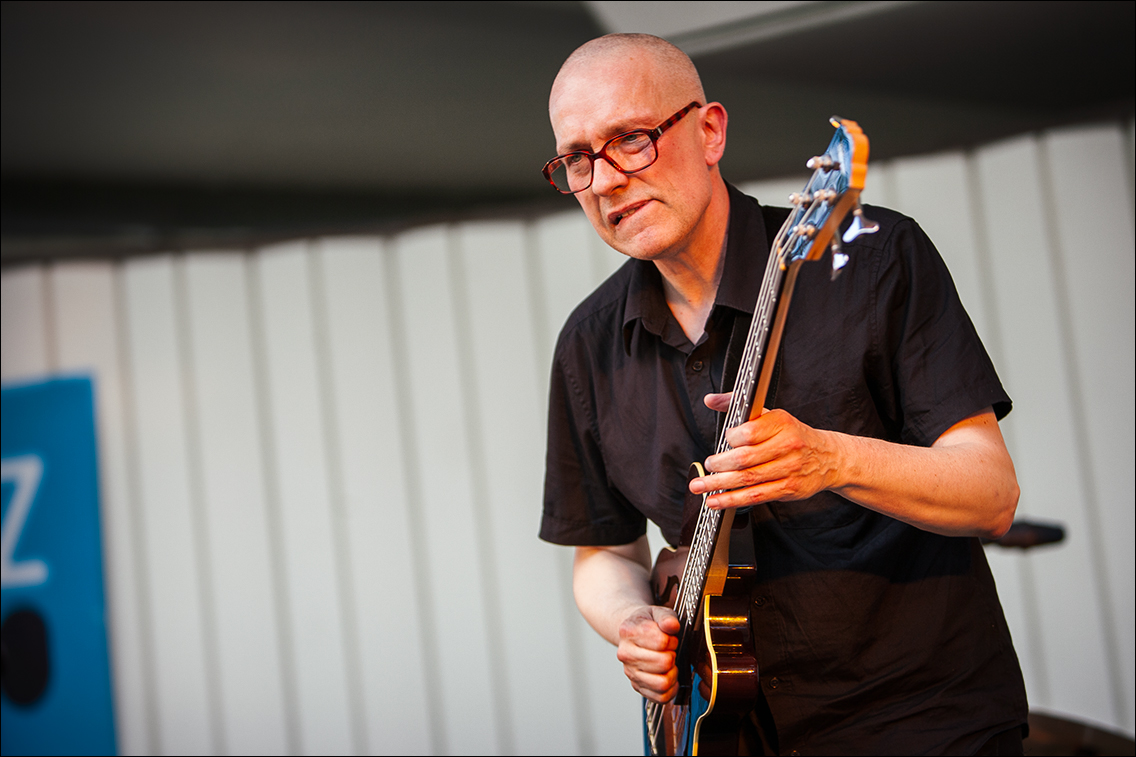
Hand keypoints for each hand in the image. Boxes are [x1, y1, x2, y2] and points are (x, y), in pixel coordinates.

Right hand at [615, 605, 680, 702]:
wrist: (631, 632)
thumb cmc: (646, 623)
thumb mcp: (657, 612)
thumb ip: (667, 617)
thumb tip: (671, 625)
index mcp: (629, 632)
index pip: (661, 642)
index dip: (672, 640)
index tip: (670, 638)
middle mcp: (626, 654)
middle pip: (663, 663)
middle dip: (673, 656)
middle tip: (669, 651)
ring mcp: (630, 672)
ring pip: (662, 683)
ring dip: (672, 673)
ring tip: (669, 664)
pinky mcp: (637, 686)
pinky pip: (660, 697)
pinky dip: (671, 690)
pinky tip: (668, 676)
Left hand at [689, 392, 838, 507]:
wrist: (827, 457)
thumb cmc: (792, 435)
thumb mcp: (770, 414)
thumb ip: (737, 405)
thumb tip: (710, 399)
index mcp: (781, 423)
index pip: (750, 432)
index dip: (731, 439)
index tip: (723, 441)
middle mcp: (788, 446)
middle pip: (746, 458)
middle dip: (720, 465)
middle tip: (707, 466)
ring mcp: (789, 469)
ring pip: (748, 479)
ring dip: (720, 485)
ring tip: (700, 486)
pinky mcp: (789, 489)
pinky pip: (756, 496)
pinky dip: (733, 500)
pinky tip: (716, 501)